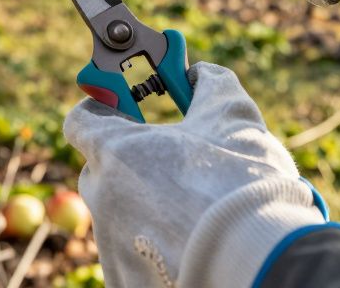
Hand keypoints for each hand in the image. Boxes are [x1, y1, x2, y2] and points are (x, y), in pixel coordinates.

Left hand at [64, 62, 326, 287]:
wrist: (260, 258)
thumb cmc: (241, 182)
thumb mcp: (231, 116)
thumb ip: (208, 84)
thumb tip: (200, 73)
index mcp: (114, 152)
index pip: (80, 121)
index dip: (102, 108)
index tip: (123, 105)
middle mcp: (102, 198)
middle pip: (100, 169)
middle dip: (127, 159)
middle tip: (166, 156)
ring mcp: (110, 244)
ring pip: (119, 211)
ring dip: (144, 201)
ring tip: (190, 202)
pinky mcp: (124, 278)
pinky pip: (132, 249)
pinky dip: (153, 240)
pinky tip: (189, 236)